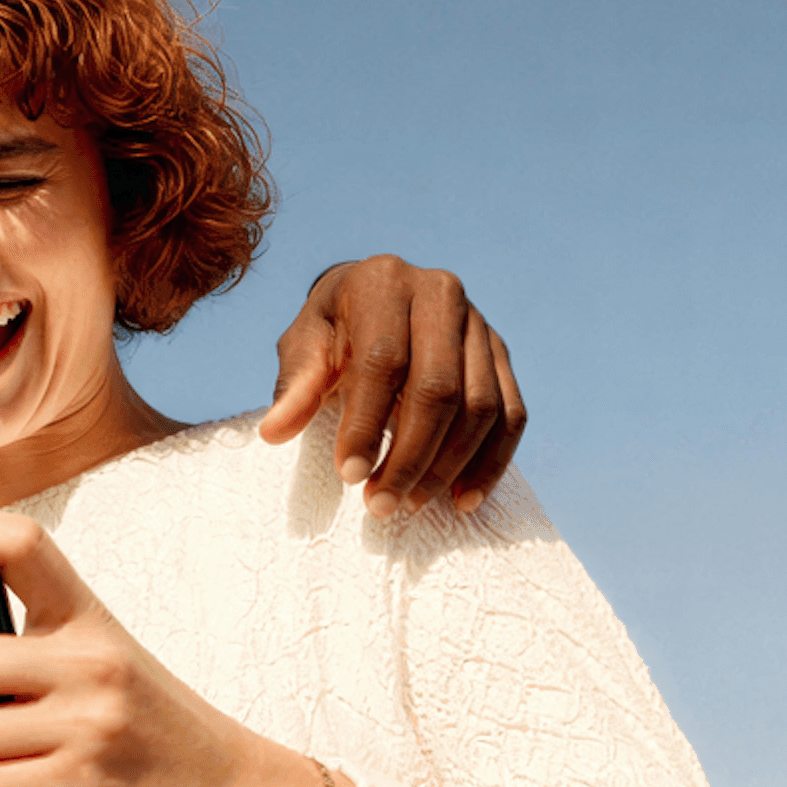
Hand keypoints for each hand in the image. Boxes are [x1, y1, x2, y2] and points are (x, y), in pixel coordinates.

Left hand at [257, 254, 527, 515]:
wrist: (375, 299)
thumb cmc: (332, 328)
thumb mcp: (304, 345)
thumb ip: (295, 386)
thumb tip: (274, 432)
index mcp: (383, 282)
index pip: (383, 362)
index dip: (366, 423)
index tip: (348, 475)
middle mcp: (441, 293)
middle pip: (439, 388)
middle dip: (410, 456)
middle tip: (381, 505)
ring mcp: (479, 324)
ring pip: (480, 406)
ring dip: (448, 467)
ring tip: (409, 505)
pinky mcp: (501, 353)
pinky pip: (511, 414)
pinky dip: (491, 463)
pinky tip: (462, 500)